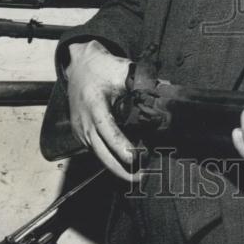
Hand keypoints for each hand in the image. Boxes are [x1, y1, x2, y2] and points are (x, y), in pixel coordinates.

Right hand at [65, 40, 141, 181]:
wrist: (77, 66)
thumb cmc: (101, 68)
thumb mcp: (122, 70)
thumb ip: (143, 82)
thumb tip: (166, 88)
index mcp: (94, 105)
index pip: (108, 131)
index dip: (121, 147)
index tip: (136, 159)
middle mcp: (84, 122)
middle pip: (101, 153)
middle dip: (120, 169)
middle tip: (141, 177)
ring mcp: (80, 130)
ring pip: (98, 155)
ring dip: (116, 166)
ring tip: (138, 174)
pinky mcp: (80, 134)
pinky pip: (95, 150)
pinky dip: (109, 158)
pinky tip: (125, 163)